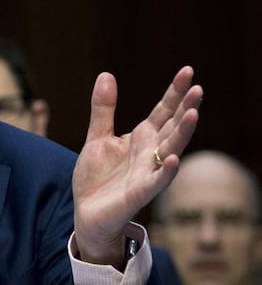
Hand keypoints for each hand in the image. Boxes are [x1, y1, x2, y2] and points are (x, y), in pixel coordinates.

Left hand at [72, 66, 202, 266]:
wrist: (87, 213)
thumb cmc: (97, 177)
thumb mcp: (97, 137)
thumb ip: (103, 109)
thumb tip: (107, 74)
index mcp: (141, 138)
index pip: (163, 112)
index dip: (174, 93)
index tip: (187, 71)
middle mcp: (150, 154)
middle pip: (172, 127)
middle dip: (185, 109)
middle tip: (198, 88)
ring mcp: (147, 173)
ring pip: (171, 150)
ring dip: (182, 133)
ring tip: (193, 113)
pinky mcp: (138, 193)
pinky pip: (156, 182)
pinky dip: (166, 171)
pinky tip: (174, 158)